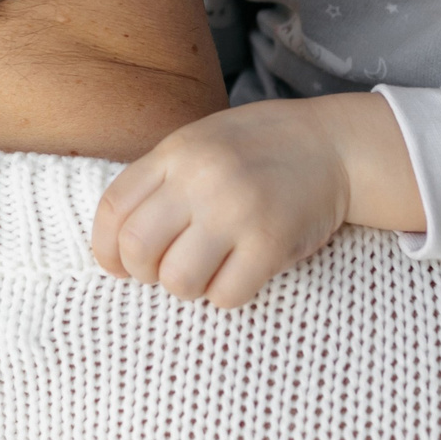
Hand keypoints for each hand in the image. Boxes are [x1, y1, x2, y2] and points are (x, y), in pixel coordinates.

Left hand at [89, 93, 422, 308]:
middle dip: (144, 272)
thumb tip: (116, 243)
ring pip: (177, 280)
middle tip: (167, 269)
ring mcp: (238, 210)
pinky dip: (226, 295)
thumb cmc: (260, 150)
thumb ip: (160, 180)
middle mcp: (202, 178)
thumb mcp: (201, 144)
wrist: (334, 146)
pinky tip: (239, 274)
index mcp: (177, 152)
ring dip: (186, 288)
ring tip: (206, 272)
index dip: (106, 248)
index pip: (112, 208)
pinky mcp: (272, 242)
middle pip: (138, 248)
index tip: (119, 265)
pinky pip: (226, 295)